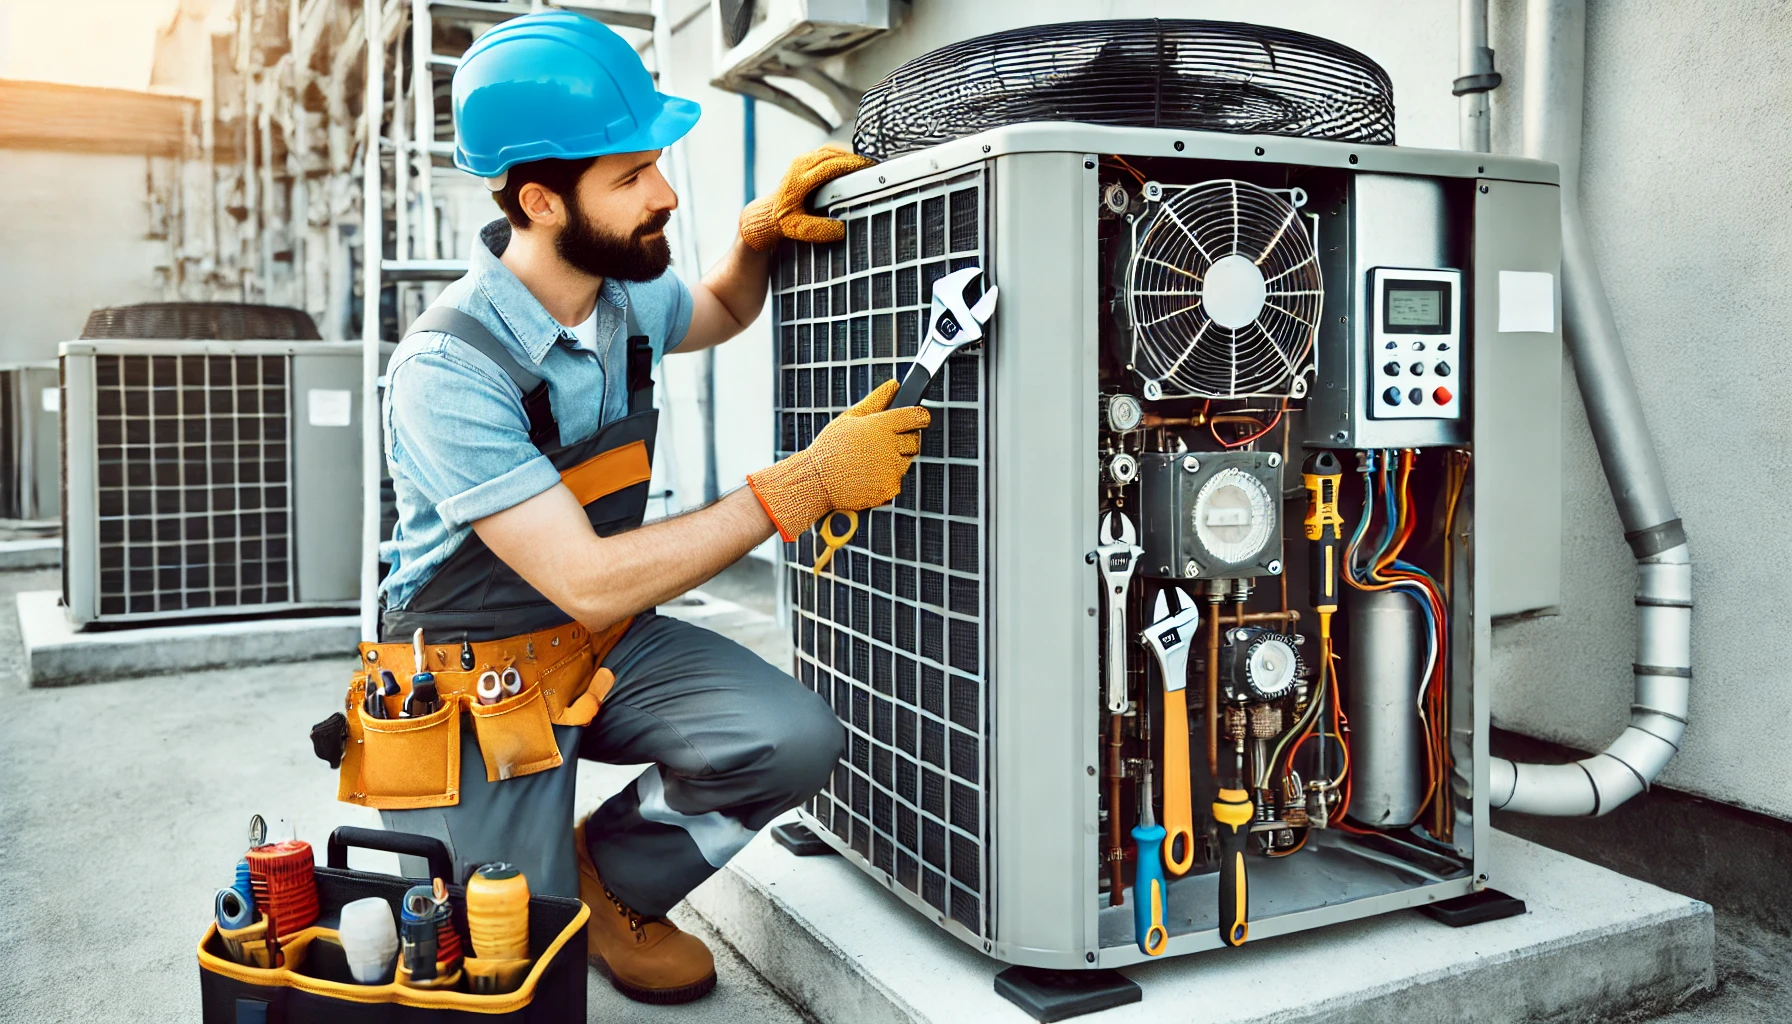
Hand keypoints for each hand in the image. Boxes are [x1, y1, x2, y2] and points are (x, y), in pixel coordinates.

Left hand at [739, 144, 874, 251]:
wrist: (766, 214)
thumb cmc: (782, 222)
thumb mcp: (798, 229)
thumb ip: (819, 230)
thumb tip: (842, 229)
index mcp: (800, 178)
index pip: (831, 166)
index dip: (852, 165)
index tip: (870, 168)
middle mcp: (800, 164)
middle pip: (834, 154)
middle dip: (856, 159)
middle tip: (875, 167)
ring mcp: (802, 160)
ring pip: (831, 150)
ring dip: (849, 155)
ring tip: (868, 165)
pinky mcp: (804, 160)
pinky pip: (827, 153)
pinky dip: (842, 156)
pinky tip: (854, 164)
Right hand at [746, 379, 929, 539]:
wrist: (817, 483)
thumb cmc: (830, 449)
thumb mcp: (849, 418)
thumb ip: (876, 400)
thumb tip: (894, 385)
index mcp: (881, 426)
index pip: (917, 416)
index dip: (920, 417)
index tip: (919, 419)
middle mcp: (890, 447)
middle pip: (915, 441)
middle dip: (904, 441)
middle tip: (880, 446)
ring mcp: (892, 470)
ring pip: (906, 463)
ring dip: (894, 462)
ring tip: (868, 463)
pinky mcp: (891, 489)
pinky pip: (897, 482)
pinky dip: (886, 481)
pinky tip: (867, 478)